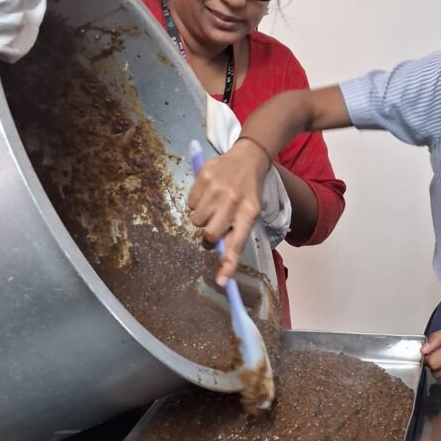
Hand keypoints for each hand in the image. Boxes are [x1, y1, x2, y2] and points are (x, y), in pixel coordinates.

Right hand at [187, 140, 270, 283]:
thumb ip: (235, 236)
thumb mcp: (250, 213)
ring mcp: (217, 187)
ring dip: (202, 217)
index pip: (237, 244)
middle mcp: (233, 201)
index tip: (221, 282)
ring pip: (196, 220)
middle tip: (215, 225)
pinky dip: (196, 203)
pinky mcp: (203, 176)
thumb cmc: (249, 192)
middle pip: (210, 234)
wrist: (249, 158)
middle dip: (209, 235)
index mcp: (249, 212)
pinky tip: (208, 194)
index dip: (228, 264)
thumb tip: (222, 269)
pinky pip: (190, 203)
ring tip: (214, 205)